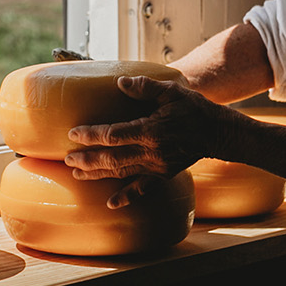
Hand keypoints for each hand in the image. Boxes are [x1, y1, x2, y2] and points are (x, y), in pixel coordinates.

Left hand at [62, 75, 235, 206]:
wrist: (218, 132)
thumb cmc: (193, 107)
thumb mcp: (171, 90)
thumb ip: (145, 87)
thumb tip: (120, 82)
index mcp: (150, 130)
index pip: (113, 134)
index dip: (91, 135)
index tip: (73, 134)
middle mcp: (151, 152)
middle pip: (112, 158)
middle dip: (87, 160)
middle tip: (67, 159)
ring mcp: (157, 166)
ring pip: (121, 173)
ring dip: (97, 175)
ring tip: (76, 174)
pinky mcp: (163, 174)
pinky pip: (142, 188)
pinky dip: (126, 197)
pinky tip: (111, 203)